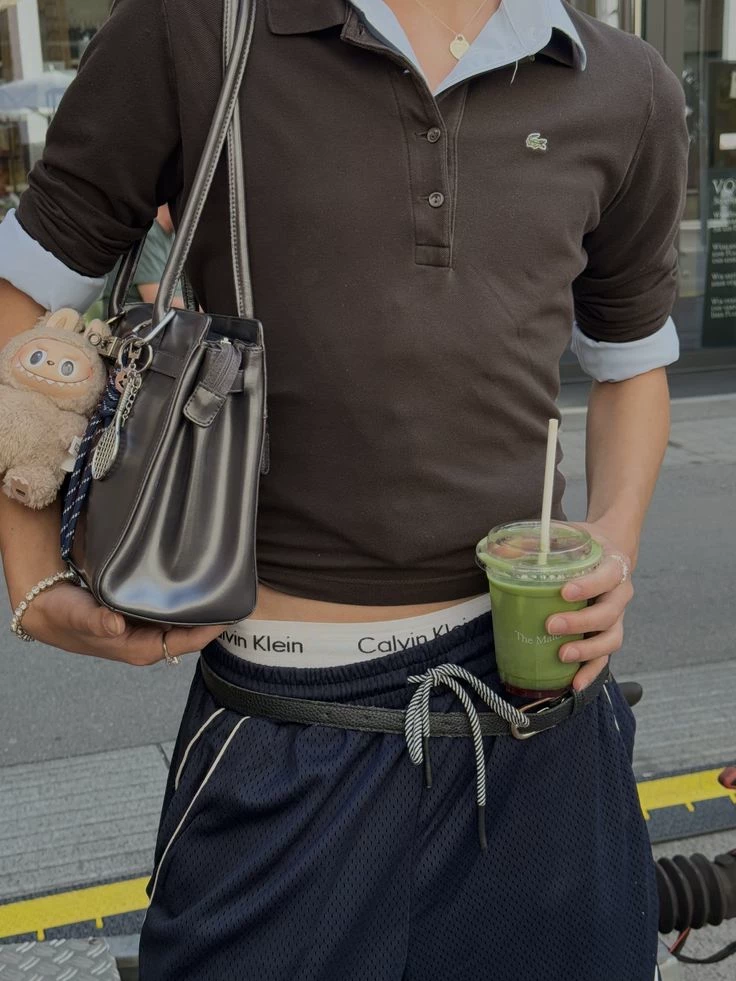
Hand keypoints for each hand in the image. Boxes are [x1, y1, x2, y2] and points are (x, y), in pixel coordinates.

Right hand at [22, 582, 225, 664]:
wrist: (47, 609)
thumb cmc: (64, 615)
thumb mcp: (78, 615)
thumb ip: (96, 620)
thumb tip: (116, 625)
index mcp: (140, 649)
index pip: (186, 643)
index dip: (210, 630)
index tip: (231, 613)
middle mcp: (148, 642)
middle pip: (192, 633)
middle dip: (213, 617)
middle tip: (236, 593)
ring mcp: (147, 630)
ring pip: (185, 622)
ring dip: (203, 608)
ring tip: (225, 585)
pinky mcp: (143, 617)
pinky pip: (173, 612)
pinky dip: (187, 601)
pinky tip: (199, 584)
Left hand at [544, 523, 633, 691]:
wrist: (608, 549)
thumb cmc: (583, 544)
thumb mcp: (565, 534)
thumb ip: (537, 541)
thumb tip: (501, 551)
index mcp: (613, 566)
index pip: (607, 577)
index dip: (588, 586)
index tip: (564, 592)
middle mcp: (620, 594)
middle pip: (608, 614)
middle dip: (580, 622)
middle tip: (551, 625)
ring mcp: (616, 617)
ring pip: (611, 639)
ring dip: (587, 651)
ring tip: (561, 656)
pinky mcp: (607, 634)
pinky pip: (604, 657)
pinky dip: (590, 672)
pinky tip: (574, 684)